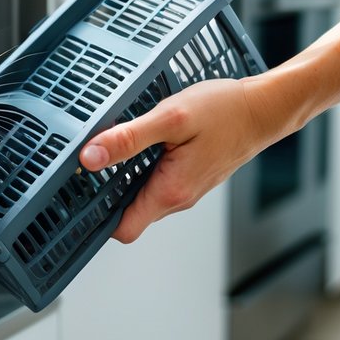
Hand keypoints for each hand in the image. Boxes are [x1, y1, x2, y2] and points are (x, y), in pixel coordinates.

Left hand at [79, 77, 277, 242]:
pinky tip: (142, 142)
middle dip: (105, 193)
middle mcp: (178, 197)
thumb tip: (90, 157)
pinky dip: (144, 168)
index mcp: (170, 191)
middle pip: (129, 213)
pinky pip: (159, 182)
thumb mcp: (171, 118)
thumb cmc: (226, 111)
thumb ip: (129, 139)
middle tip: (86, 162)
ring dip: (125, 178)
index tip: (75, 194)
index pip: (122, 230)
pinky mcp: (192, 176)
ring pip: (144, 196)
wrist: (264, 109)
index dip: (94, 217)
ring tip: (111, 148)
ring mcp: (187, 188)